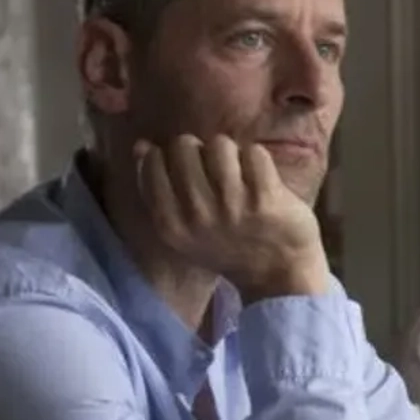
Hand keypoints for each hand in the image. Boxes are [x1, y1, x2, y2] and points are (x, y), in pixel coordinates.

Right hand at [136, 135, 328, 301]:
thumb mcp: (183, 232)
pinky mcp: (265, 198)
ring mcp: (232, 205)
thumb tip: (141, 146)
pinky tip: (261, 176)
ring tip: (238, 170)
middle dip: (200, 149)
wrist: (278, 275)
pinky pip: (254, 153)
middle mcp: (197, 214)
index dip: (169, 155)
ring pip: (219, 145)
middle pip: (185, 147)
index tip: (188, 167)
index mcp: (171, 224)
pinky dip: (258, 158)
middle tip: (215, 168)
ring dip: (231, 152)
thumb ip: (158, 192)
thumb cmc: (228, 248)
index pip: (152, 164)